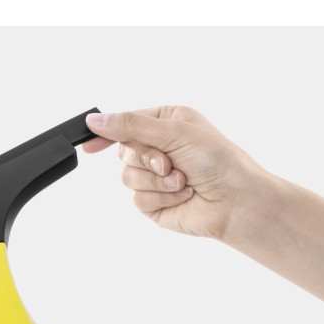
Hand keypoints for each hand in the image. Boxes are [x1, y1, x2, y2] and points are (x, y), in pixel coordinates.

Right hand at [84, 106, 273, 241]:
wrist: (235, 200)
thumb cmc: (216, 159)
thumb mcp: (174, 130)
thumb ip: (131, 125)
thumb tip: (95, 120)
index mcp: (165, 123)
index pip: (125, 123)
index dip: (106, 133)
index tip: (89, 143)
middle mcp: (159, 149)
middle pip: (123, 152)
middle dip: (146, 158)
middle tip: (169, 162)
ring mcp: (155, 178)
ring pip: (127, 178)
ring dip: (156, 180)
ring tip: (182, 181)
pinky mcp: (155, 203)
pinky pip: (138, 199)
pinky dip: (161, 197)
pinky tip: (183, 196)